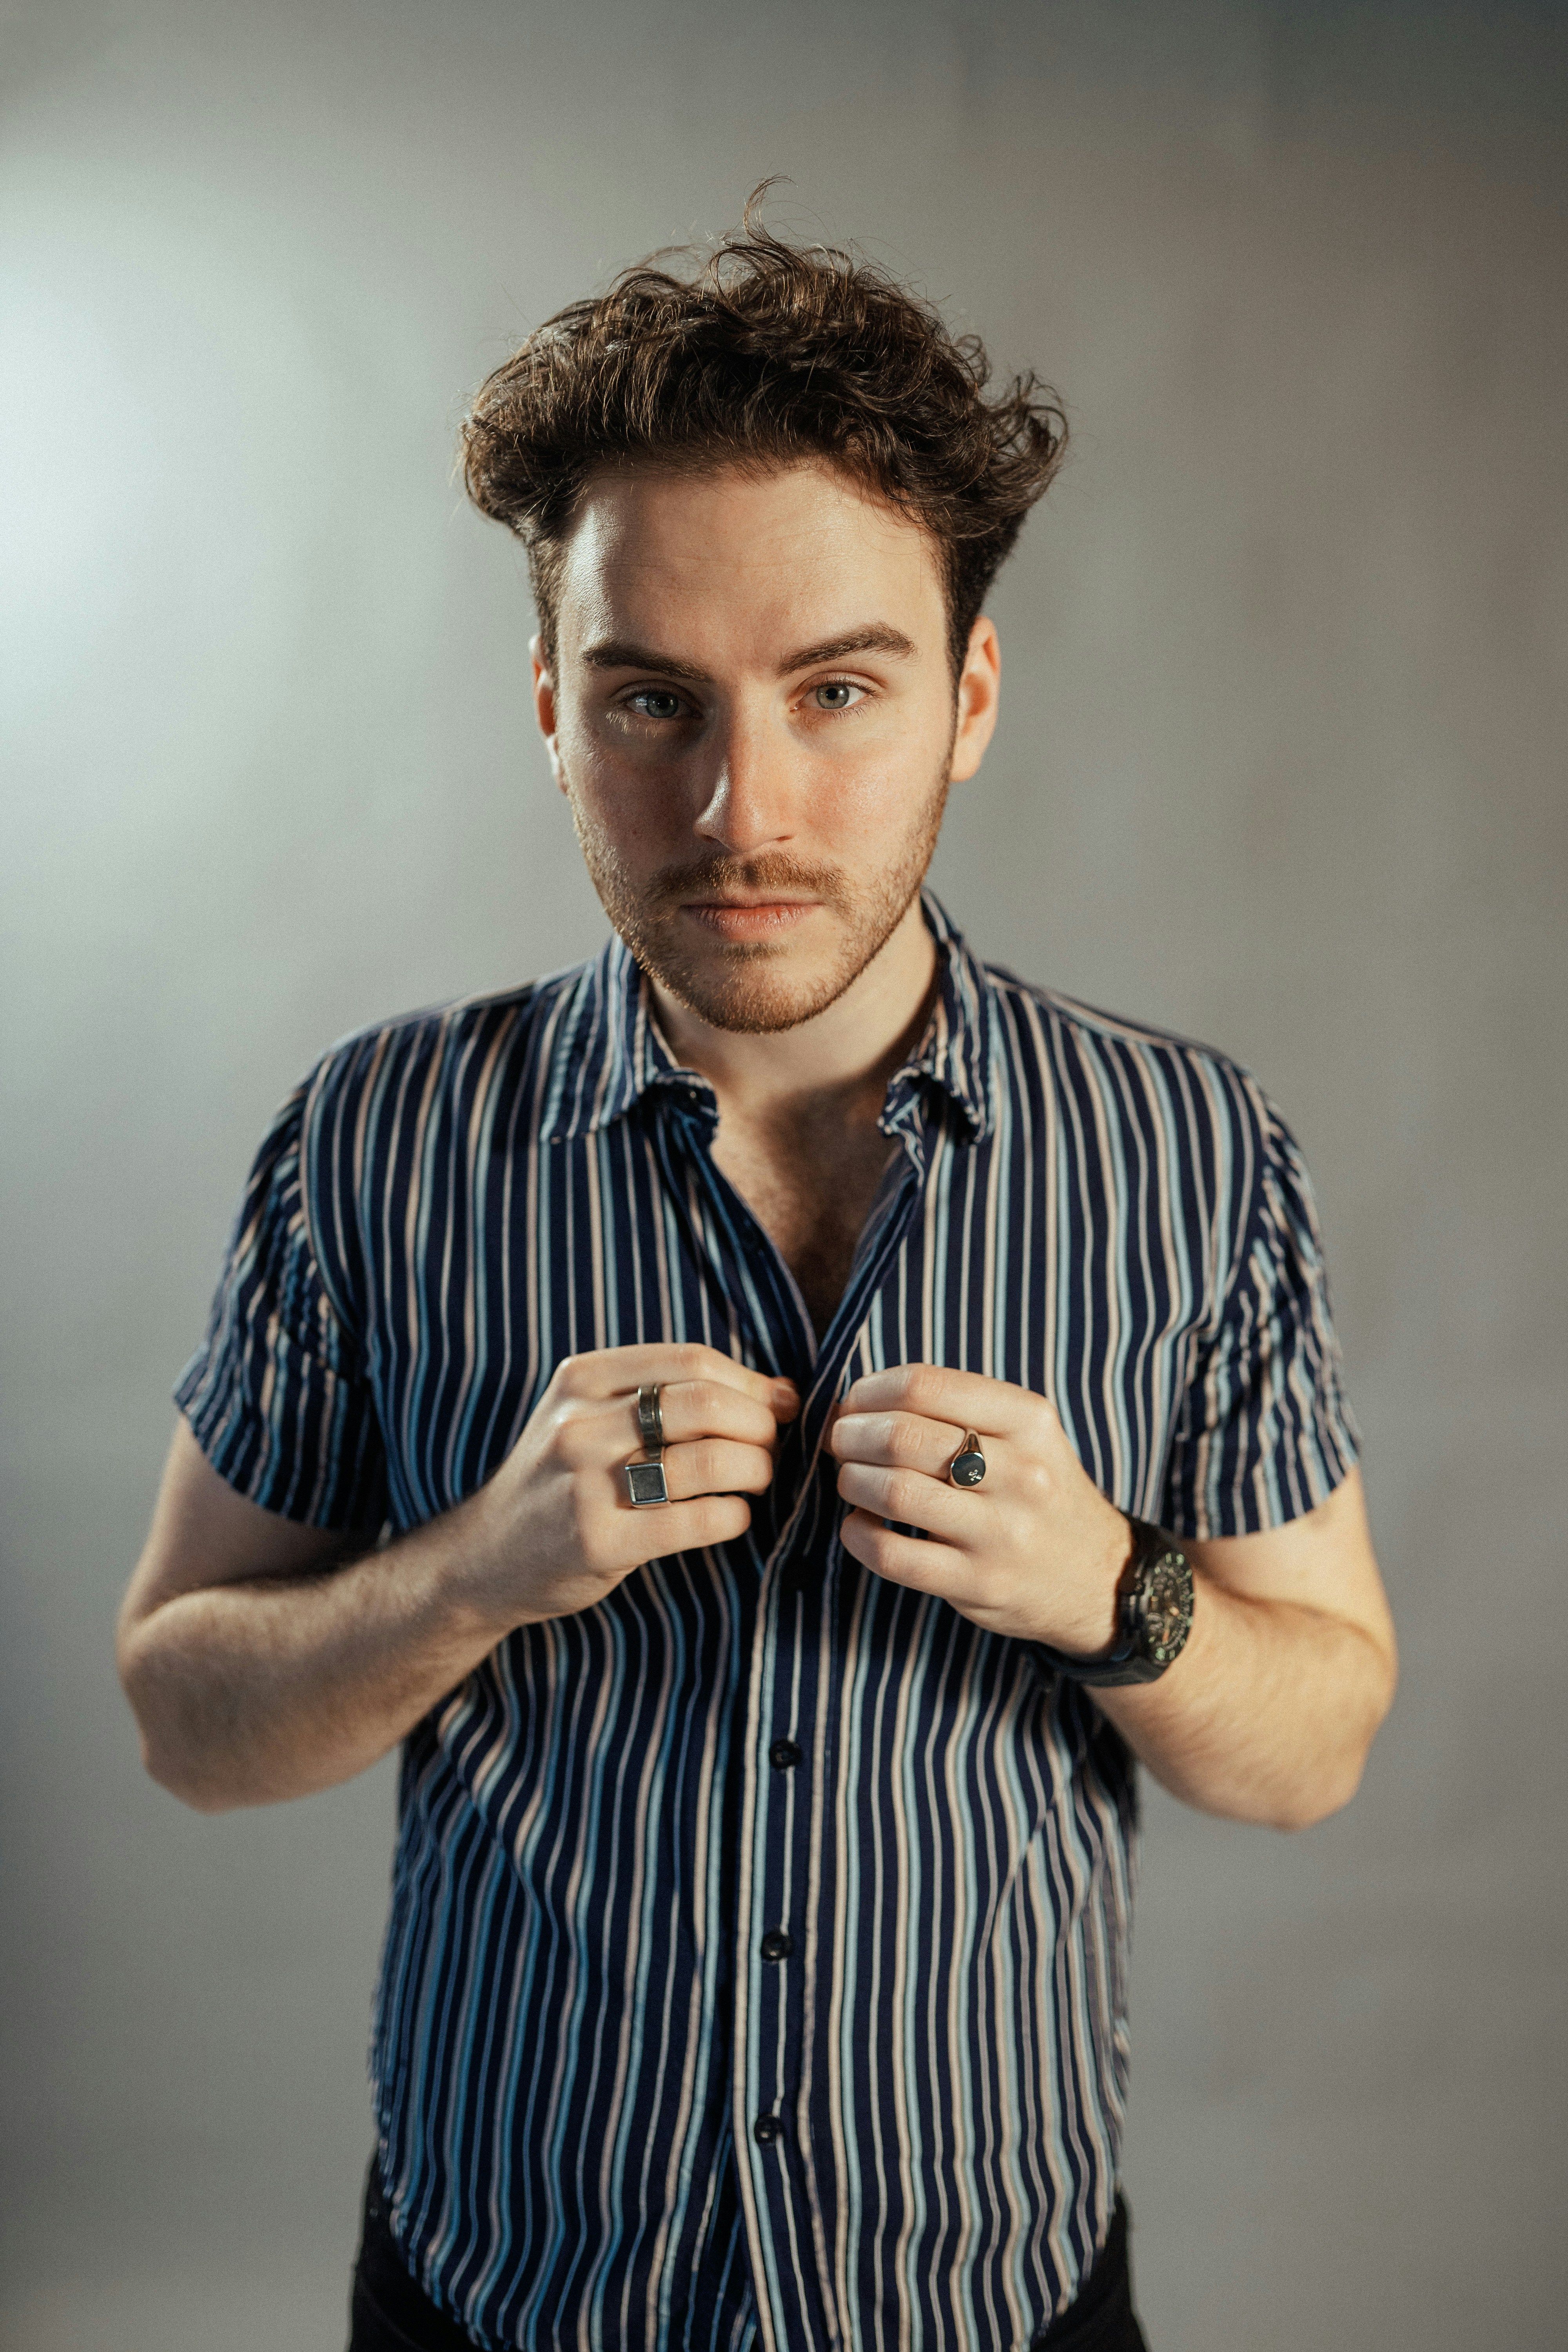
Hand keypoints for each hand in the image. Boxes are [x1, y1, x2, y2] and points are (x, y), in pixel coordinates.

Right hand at [462, 1344, 798, 1632]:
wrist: (483, 1558)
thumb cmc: (562, 1481)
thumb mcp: (592, 1416)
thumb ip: (669, 1395)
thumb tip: (781, 1391)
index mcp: (583, 1379)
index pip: (691, 1360)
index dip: (750, 1382)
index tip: (778, 1405)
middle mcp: (579, 1424)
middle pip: (704, 1404)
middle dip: (758, 1425)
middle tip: (769, 1448)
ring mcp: (585, 1483)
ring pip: (706, 1461)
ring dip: (754, 1470)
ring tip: (755, 1481)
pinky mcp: (597, 1541)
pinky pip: (695, 1521)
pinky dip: (732, 1517)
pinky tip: (731, 1517)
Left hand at [828, 1366, 1130, 1654]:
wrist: (1098, 1577)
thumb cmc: (1037, 1491)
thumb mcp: (1024, 1433)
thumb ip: (956, 1409)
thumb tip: (858, 1401)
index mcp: (1028, 1421)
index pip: (924, 1385)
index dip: (869, 1391)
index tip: (854, 1405)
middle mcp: (1022, 1473)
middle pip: (902, 1436)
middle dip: (851, 1435)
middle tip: (840, 1442)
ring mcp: (1002, 1533)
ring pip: (894, 1492)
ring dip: (851, 1481)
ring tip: (850, 1480)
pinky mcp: (979, 1583)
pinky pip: (893, 1555)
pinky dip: (857, 1535)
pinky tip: (858, 1525)